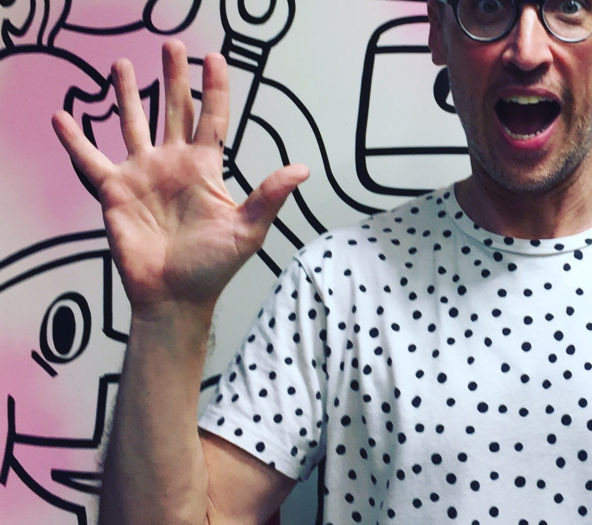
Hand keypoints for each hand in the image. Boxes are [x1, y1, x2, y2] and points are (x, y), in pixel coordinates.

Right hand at [52, 40, 307, 311]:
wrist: (175, 296)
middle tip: (171, 45)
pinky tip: (62, 117)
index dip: (214, 89)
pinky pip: (90, 160)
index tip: (213, 58)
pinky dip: (75, 140)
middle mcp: (173, 164)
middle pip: (174, 110)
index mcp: (205, 168)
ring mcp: (143, 174)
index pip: (213, 118)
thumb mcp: (248, 229)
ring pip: (133, 123)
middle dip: (172, 78)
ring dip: (127, 95)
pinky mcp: (114, 191)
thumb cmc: (214, 266)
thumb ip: (270, 195)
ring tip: (122, 64)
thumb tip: (303, 169)